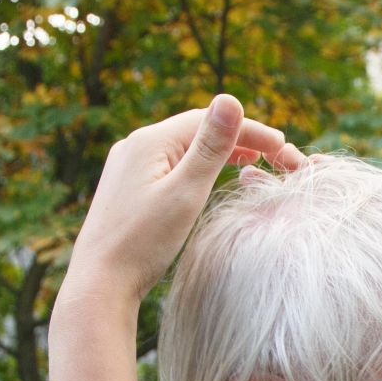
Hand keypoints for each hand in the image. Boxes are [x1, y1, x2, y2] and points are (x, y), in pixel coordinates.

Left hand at [60, 95, 304, 315]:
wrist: (100, 281)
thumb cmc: (143, 242)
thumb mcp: (185, 193)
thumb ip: (210, 148)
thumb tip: (230, 98)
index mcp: (149, 141)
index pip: (207, 121)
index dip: (249, 129)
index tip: (281, 145)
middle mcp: (134, 146)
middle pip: (194, 130)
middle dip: (235, 137)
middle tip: (273, 153)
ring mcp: (127, 166)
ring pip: (181, 148)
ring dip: (217, 151)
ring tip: (250, 160)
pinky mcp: (125, 187)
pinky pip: (168, 165)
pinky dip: (196, 166)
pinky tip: (207, 179)